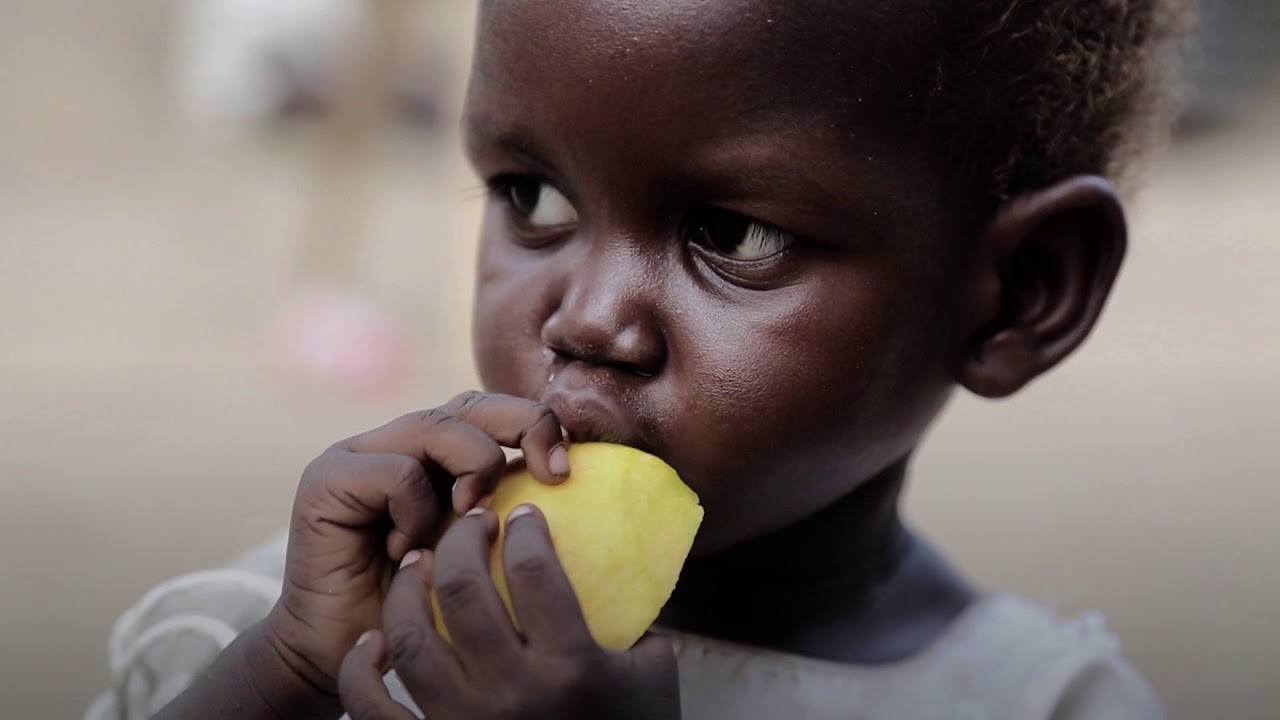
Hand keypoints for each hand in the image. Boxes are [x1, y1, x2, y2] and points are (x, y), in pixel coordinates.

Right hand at [263, 392, 569, 693]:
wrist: (344, 653)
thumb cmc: (424, 612)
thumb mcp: (482, 553)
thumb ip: (511, 512)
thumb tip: (578, 479)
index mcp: (437, 453)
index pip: (493, 410)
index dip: (535, 424)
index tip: (563, 471)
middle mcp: (398, 441)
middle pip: (471, 403)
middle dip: (522, 426)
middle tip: (548, 474)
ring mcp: (359, 452)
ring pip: (439, 425)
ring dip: (473, 470)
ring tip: (470, 519)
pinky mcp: (328, 476)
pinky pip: (399, 473)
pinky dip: (418, 512)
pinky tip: (406, 552)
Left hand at [337, 506, 681, 719]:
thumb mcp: (653, 674)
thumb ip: (634, 615)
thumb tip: (619, 551)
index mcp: (572, 670)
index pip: (536, 572)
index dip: (527, 529)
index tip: (524, 513)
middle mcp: (512, 695)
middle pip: (465, 592)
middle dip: (464, 540)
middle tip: (472, 521)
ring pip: (410, 639)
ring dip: (408, 591)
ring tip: (420, 562)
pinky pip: (373, 707)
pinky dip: (361, 671)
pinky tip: (371, 641)